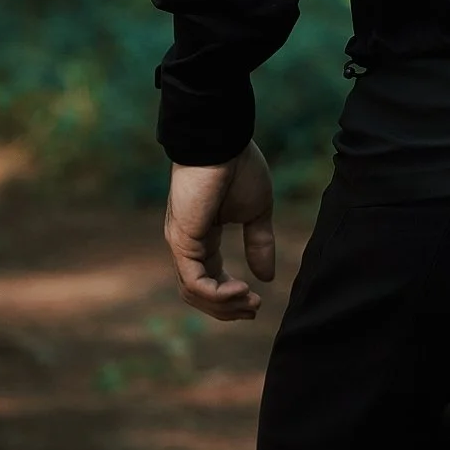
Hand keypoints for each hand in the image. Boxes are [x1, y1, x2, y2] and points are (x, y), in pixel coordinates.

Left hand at [164, 141, 275, 321]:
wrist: (223, 140)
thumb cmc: (239, 167)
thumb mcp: (256, 212)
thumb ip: (259, 243)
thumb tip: (267, 278)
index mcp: (203, 237)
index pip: (210, 280)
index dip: (232, 296)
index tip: (257, 301)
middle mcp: (187, 244)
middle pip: (199, 293)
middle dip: (228, 308)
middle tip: (254, 309)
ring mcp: (182, 244)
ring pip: (194, 292)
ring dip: (224, 305)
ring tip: (249, 301)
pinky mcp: (182, 241)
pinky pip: (194, 281)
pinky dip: (216, 293)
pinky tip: (240, 288)